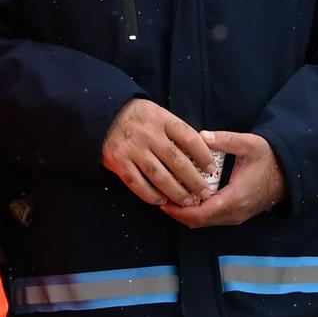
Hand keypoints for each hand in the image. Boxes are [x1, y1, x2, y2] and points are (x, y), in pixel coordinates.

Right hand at [101, 99, 220, 212]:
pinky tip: (162, 201)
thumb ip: (175, 132)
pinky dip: (151, 195)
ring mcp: (132, 149)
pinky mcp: (118, 162)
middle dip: (194, 181)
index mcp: (162, 120)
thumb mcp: (159, 115)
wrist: (105, 114)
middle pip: (177, 161)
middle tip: (205, 193)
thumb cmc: (139, 118)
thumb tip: (200, 154)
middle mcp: (148, 134)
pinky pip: (137, 184)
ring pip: (159, 176)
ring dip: (175, 192)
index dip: (203, 156)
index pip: (189, 138)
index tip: (212, 169)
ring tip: (187, 201)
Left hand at [166, 133, 287, 227]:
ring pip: (205, 222)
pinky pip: (212, 218)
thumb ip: (226, 140)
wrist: (290, 173)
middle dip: (178, 212)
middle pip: (199, 221)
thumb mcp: (250, 144)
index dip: (179, 210)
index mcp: (236, 197)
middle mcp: (235, 212)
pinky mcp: (237, 214)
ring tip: (169, 198)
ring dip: (186, 213)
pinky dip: (197, 212)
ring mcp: (236, 216)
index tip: (163, 200)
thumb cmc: (270, 158)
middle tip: (159, 198)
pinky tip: (187, 198)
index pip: (201, 213)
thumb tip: (202, 136)